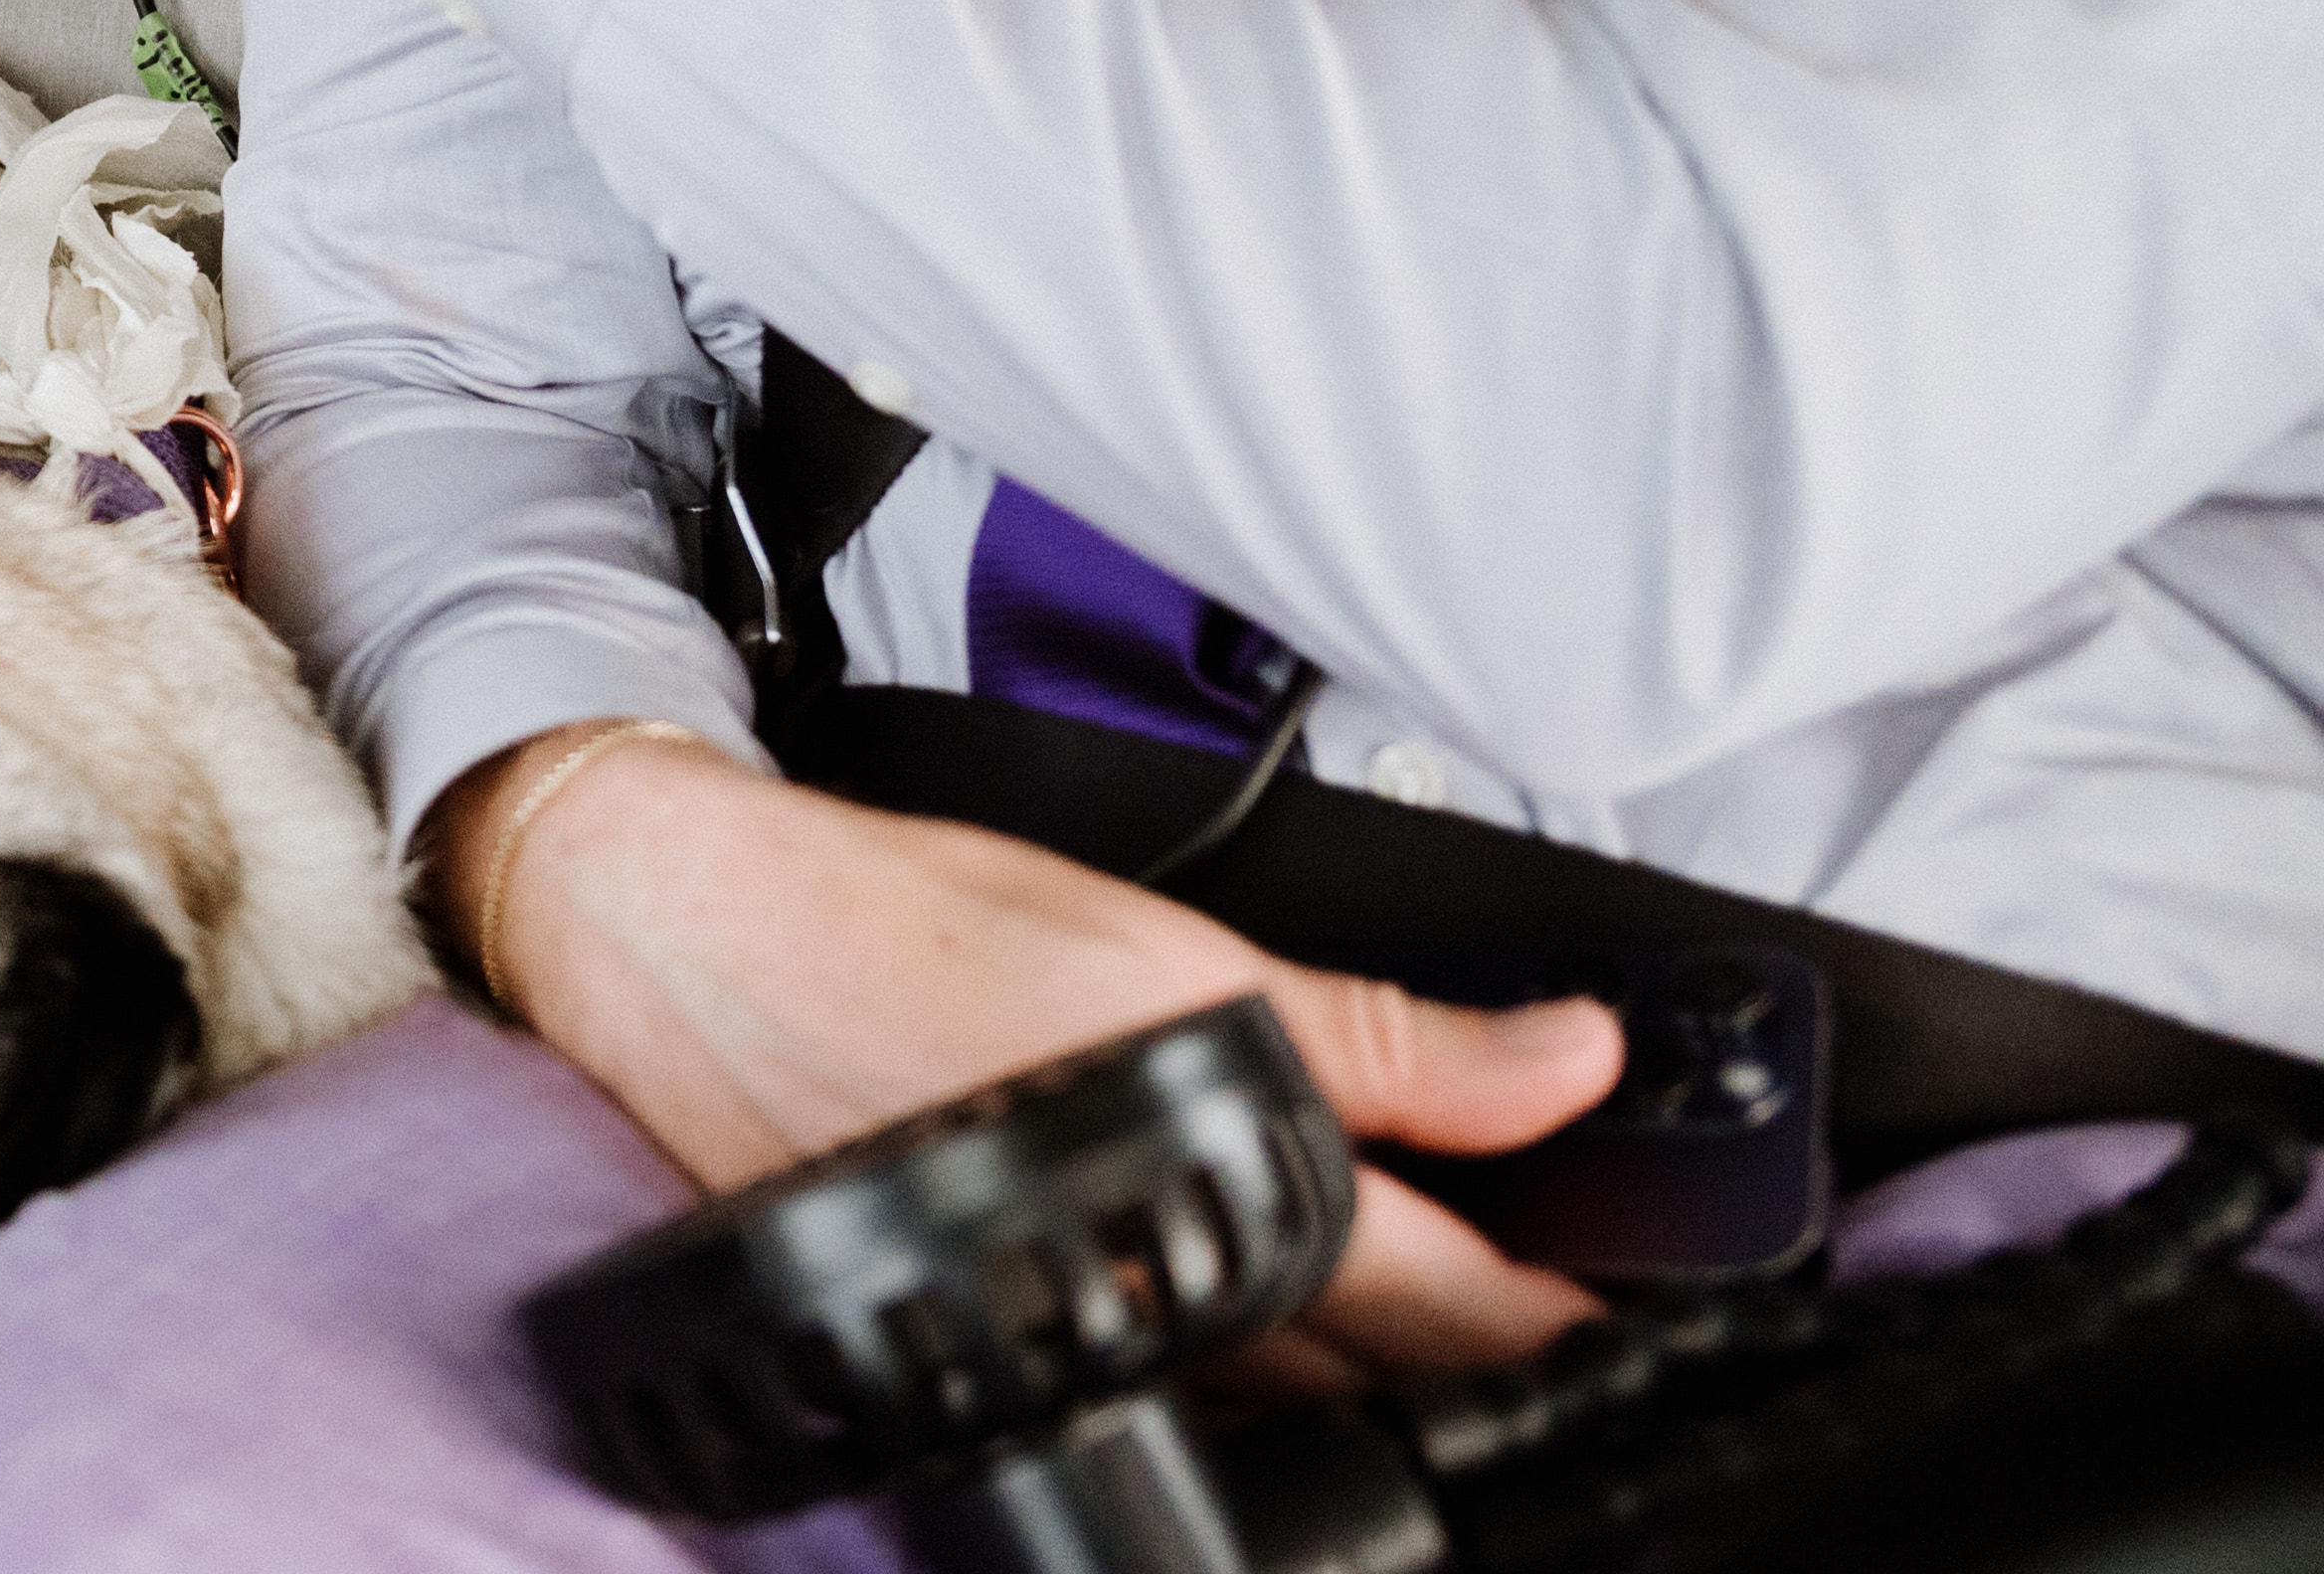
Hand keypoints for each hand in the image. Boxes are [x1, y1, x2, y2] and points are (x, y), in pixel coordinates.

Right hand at [468, 730, 1619, 1387]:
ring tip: (1400, 1276)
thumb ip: (1395, 1039)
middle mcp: (1156, 1301)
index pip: (1469, 1314)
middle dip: (1476, 1340)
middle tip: (1530, 1274)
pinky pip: (1177, 1380)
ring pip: (1285, 1399)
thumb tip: (1572, 1063)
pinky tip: (1239, 1287)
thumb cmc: (906, 925)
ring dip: (1361, 1355)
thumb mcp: (1181, 949)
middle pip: (1387, 1384)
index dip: (1570, 1305)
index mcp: (1220, 1195)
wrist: (698, 942)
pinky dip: (1238, 1346)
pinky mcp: (1015, 1340)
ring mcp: (1083, 1336)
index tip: (1625, 1278)